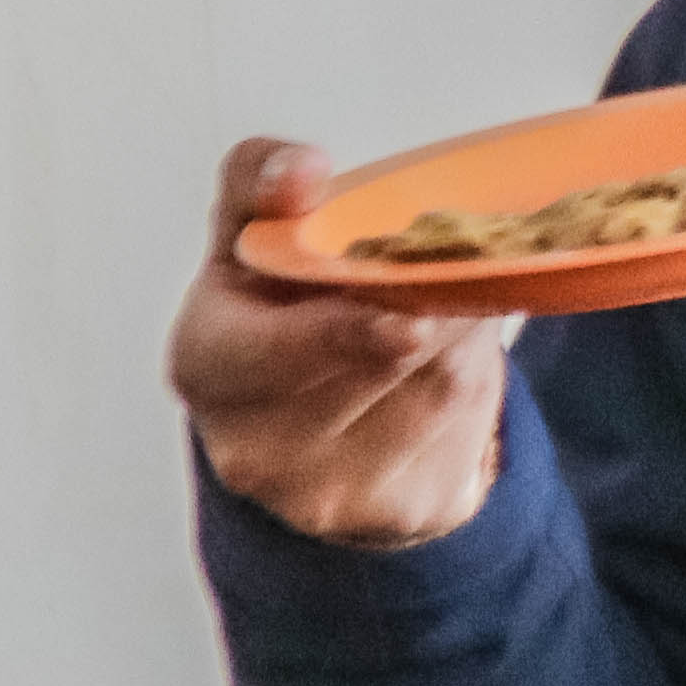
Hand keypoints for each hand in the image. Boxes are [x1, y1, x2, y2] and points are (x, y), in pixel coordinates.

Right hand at [167, 140, 513, 546]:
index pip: (270, 351)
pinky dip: (479, 380)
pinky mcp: (400, 514)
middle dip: (434, 300)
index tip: (408, 321)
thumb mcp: (248, 235)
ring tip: (452, 298)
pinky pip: (468, 431)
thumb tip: (304, 172)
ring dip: (465, 333)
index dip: (343, 334)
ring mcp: (328, 497)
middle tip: (464, 257)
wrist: (313, 423)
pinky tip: (454, 361)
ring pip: (437, 391)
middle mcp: (255, 448)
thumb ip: (260, 181)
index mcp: (207, 365)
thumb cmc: (277, 307)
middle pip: (380, 363)